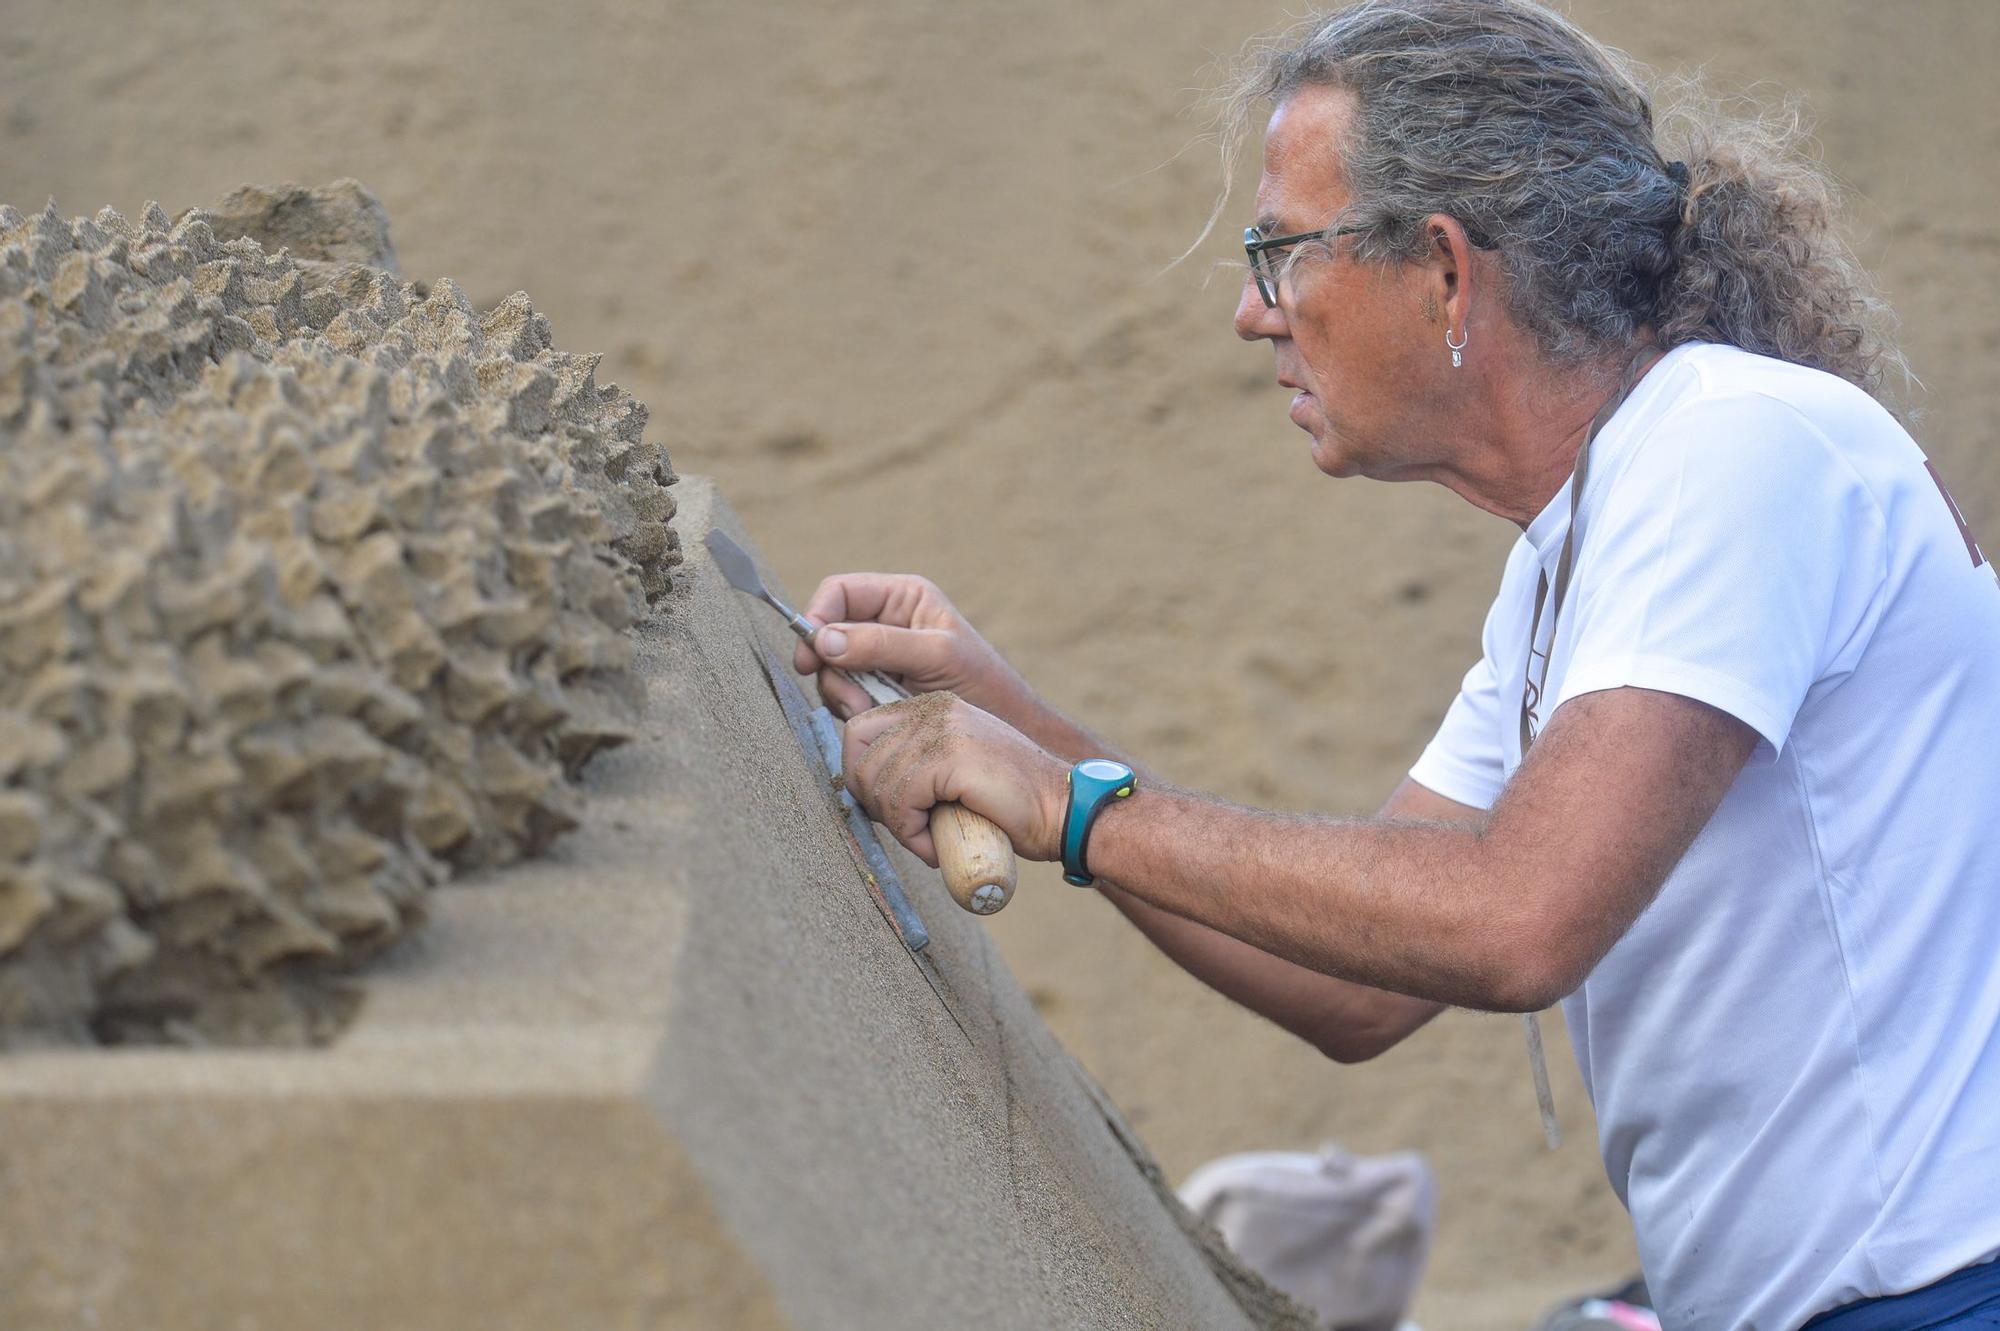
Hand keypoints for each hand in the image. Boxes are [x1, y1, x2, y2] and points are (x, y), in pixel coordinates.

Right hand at [791, 573, 1034, 722]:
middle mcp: (885, 623)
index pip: (840, 592)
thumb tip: (823, 638)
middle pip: (828, 633)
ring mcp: (878, 660)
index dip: (818, 616)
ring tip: (871, 712)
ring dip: (842, 693)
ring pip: (831, 669)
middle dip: (832, 667)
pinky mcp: (875, 692)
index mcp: (903, 597)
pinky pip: (843, 695)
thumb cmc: (983, 684)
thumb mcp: (936, 656)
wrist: (1005, 730)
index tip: (811, 653)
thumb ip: (880, 644)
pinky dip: (851, 710)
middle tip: (849, 698)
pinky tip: (875, 720)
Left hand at [841, 692, 1067, 867]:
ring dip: (896, 823)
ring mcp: (943, 728)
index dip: (862, 775)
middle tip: (907, 826)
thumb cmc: (1008, 803)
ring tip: (928, 839)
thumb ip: (912, 765)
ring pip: (876, 778)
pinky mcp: (952, 756)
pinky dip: (911, 833)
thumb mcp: (951, 772)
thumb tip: (859, 784)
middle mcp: (934, 708)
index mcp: (931, 706)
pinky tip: (936, 845)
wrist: (1063, 810)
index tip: (893, 808)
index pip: (859, 730)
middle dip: (871, 798)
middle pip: (856, 749)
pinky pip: (901, 799)